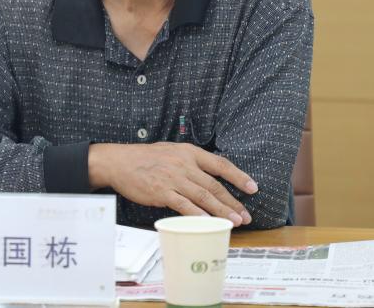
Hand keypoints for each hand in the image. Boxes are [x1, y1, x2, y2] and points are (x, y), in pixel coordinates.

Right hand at [88, 142, 257, 225]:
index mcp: (190, 152)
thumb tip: (210, 175)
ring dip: (220, 211)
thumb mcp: (172, 151)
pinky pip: (184, 206)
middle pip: (214, 185)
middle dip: (232, 202)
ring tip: (233, 222)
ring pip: (203, 197)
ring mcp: (174, 178)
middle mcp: (184, 164)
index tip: (253, 188)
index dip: (238, 176)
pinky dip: (198, 215)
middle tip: (245, 216)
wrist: (120, 162)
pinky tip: (208, 223)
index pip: (220, 164)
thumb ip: (191, 162)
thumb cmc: (146, 158)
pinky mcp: (162, 192)